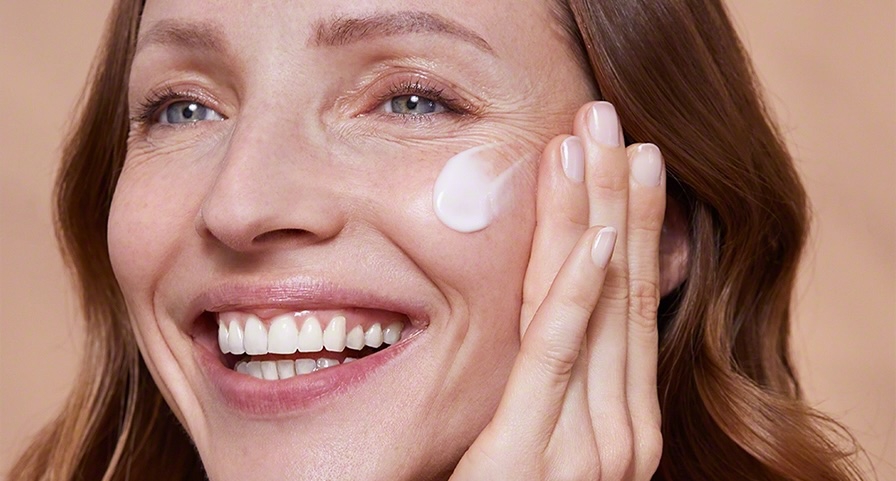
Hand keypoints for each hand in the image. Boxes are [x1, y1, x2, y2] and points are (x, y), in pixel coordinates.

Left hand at [451, 101, 665, 479]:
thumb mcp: (538, 430)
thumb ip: (555, 376)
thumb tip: (562, 299)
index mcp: (622, 418)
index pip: (626, 298)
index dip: (630, 220)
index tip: (625, 155)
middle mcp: (620, 428)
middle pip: (620, 288)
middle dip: (619, 198)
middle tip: (613, 119)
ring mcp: (588, 445)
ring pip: (595, 306)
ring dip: (598, 216)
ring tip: (599, 141)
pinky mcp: (534, 454)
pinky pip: (559, 355)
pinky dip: (578, 291)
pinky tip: (592, 235)